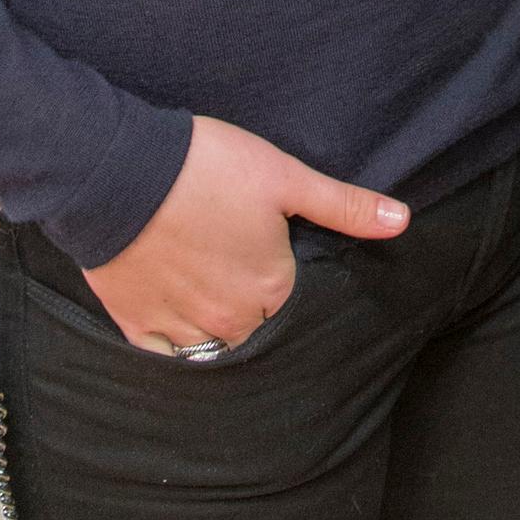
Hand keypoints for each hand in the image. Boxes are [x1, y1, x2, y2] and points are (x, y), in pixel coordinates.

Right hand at [81, 117, 408, 355]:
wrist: (116, 170)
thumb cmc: (206, 167)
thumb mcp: (285, 177)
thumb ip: (344, 206)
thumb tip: (403, 222)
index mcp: (271, 292)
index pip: (293, 303)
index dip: (284, 277)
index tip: (270, 252)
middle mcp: (229, 323)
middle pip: (254, 327)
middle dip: (251, 303)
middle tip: (234, 261)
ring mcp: (179, 328)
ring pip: (210, 344)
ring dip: (213, 323)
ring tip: (204, 281)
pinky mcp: (135, 324)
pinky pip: (162, 352)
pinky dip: (170, 337)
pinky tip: (172, 306)